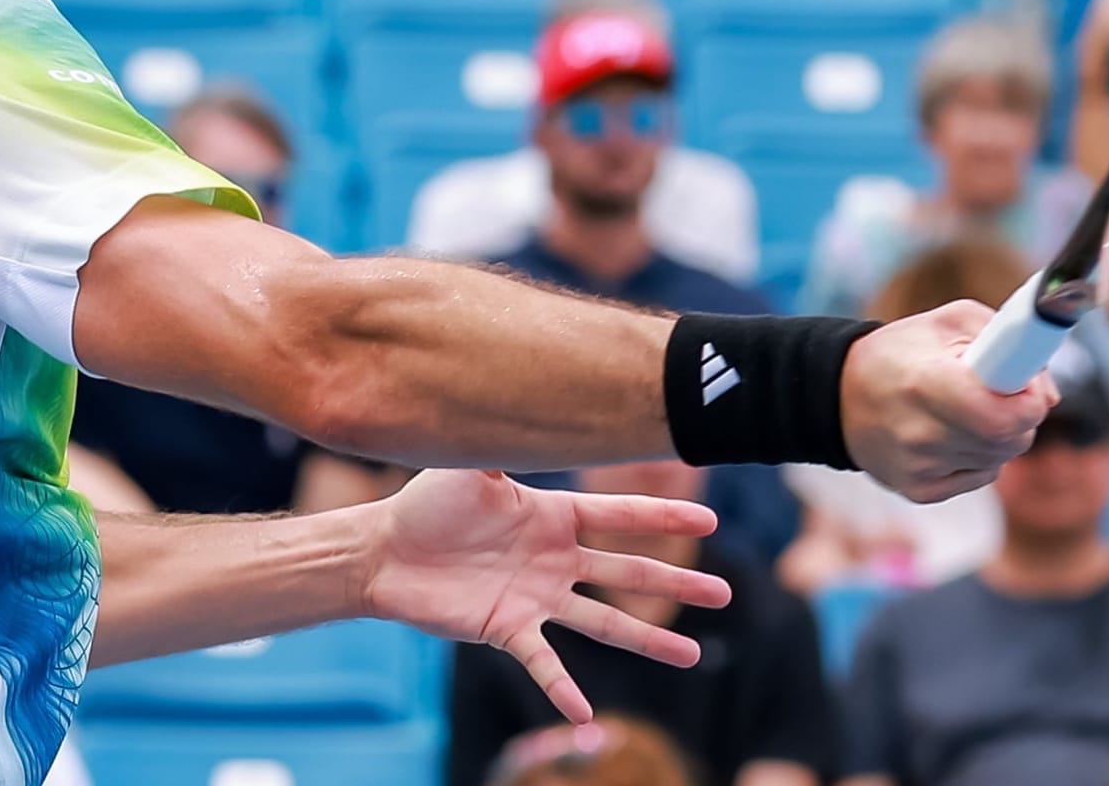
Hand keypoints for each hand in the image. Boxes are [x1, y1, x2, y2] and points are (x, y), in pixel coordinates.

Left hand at [360, 470, 730, 723]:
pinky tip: (585, 716)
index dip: (663, 517)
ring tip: (691, 655)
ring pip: (603, 623)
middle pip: (627, 573)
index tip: (709, 518)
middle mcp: (554, 560)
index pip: (620, 516)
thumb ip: (503, 440)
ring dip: (646, 640)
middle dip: (675, 582)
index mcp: (553, 518)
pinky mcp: (507, 629)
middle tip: (724, 595)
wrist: (384, 551)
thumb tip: (523, 392)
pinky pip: (543, 663)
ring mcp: (536, 598)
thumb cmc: (425, 504)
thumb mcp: (469, 465)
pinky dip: (563, 688)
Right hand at [840, 302, 1059, 502]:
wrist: (837, 395)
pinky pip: (981, 477)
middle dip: (1019, 415)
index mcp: (927, 383)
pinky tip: (951, 434)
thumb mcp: (949, 322)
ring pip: (1000, 458)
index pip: (1007, 415)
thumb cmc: (900, 353)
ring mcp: (919, 467)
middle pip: (1012, 439)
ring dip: (999, 434)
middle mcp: (921, 432)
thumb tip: (1048, 394)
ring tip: (965, 410)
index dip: (1029, 400)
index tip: (1025, 384)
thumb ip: (1008, 341)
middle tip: (998, 393)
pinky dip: (979, 456)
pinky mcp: (919, 491)